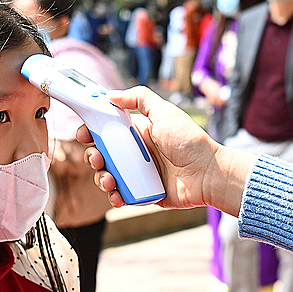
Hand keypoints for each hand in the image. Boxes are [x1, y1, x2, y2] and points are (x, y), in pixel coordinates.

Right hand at [78, 86, 255, 215]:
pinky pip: (122, 195)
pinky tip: (117, 195)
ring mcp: (139, 174)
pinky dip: (115, 196)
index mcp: (139, 132)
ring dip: (101, 178)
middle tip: (97, 158)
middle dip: (93, 156)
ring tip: (108, 179)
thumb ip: (139, 98)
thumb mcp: (165, 112)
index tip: (83, 133)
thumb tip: (110, 94)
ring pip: (108, 176)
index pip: (107, 130)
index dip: (92, 131)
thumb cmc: (190, 141)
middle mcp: (137, 153)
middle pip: (103, 154)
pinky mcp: (144, 193)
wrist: (209, 173)